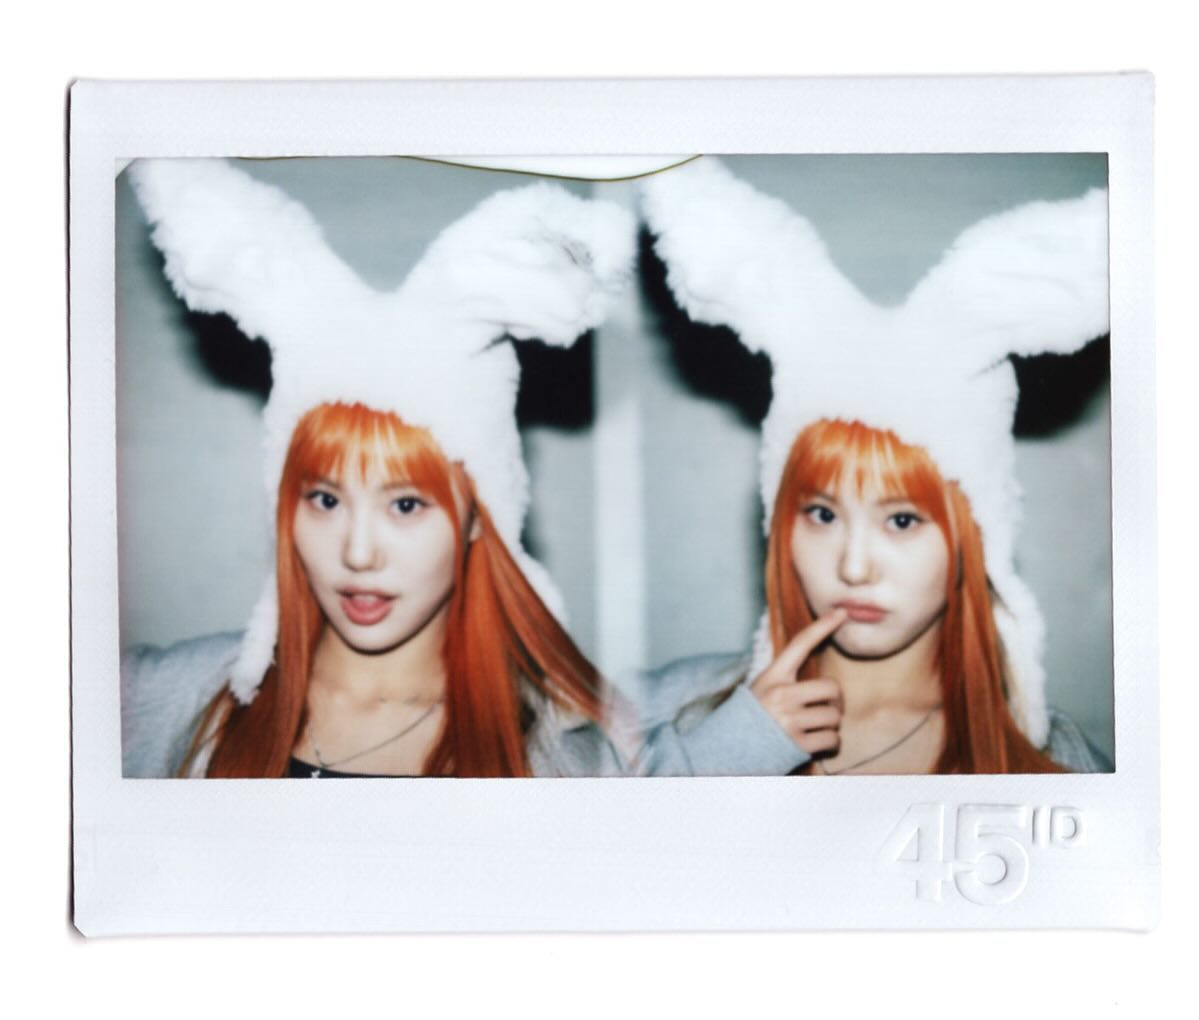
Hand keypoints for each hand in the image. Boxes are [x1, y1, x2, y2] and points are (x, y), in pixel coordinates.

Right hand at [749, 609, 846, 755]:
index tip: (841, 613)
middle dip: (837, 701)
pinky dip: (830, 743)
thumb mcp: (762, 690)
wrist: (728, 751)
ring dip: (831, 725)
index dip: (822, 626)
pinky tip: (816, 742)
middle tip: (830, 707)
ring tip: (814, 728)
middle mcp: (781, 696)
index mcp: (772, 677)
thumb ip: (786, 681)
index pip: (800, 645)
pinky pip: (832, 740)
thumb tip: (819, 679)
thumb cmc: (750, 718)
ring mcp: (789, 720)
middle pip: (831, 688)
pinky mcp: (796, 745)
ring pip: (834, 717)